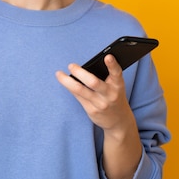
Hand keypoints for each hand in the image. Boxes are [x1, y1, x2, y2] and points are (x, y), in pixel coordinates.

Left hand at [56, 54, 142, 178]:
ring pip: (80, 90)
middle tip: (71, 65)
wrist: (119, 121)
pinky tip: (64, 81)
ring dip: (67, 81)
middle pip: (93, 82)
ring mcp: (100, 104)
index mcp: (118, 85)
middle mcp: (110, 94)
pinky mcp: (92, 110)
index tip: (108, 56)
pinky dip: (70, 87)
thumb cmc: (114, 96)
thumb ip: (106, 77)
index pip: (117, 73)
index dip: (112, 65)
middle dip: (80, 73)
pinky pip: (78, 96)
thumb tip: (87, 65)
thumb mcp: (116, 86)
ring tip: (59, 74)